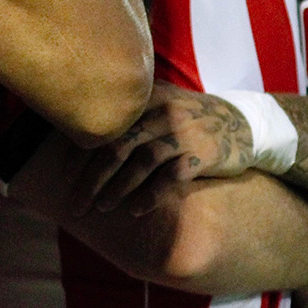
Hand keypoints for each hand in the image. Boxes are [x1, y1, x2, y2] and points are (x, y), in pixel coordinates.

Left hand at [68, 82, 255, 216]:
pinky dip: (151, 195)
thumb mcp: (157, 103)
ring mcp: (185, 132)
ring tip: (101, 207)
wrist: (242, 123)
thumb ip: (126, 115)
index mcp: (145, 97)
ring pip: (142, 161)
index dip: (81, 153)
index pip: (104, 125)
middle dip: (93, 178)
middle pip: (117, 145)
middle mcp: (163, 111)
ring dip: (118, 188)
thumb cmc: (186, 119)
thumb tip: (76, 136)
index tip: (65, 177)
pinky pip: (171, 177)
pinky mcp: (204, 154)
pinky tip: (135, 210)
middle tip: (77, 202)